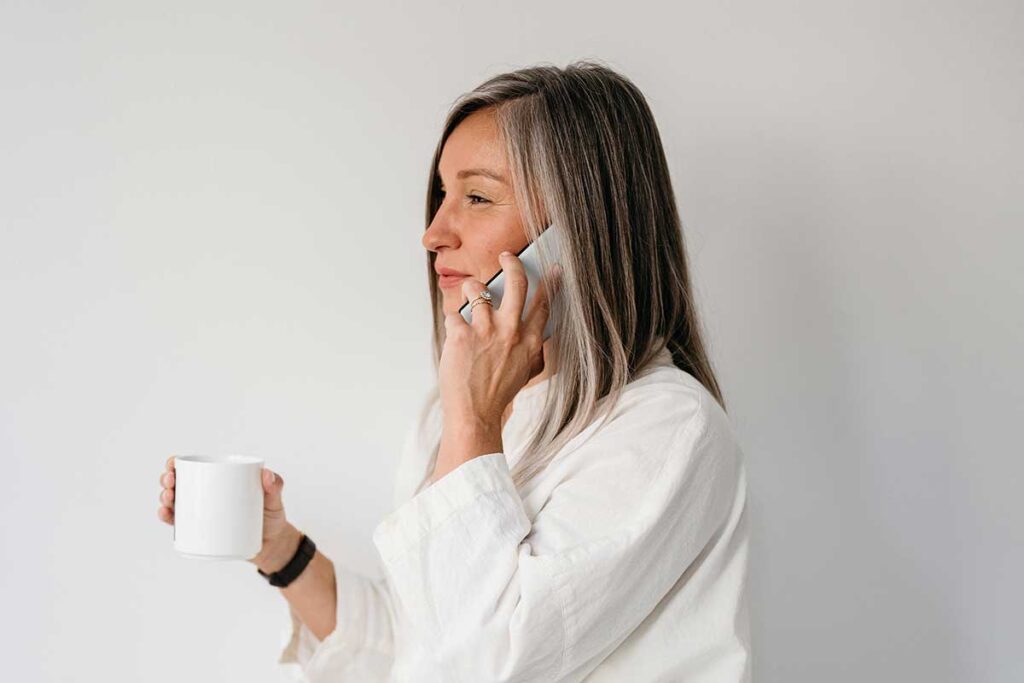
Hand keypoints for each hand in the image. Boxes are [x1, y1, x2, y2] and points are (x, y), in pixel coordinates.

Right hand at [157, 455, 301, 573]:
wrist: (272, 545)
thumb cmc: (272, 516)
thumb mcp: (275, 499)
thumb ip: (275, 486)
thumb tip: (266, 475)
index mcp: (220, 480)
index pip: (193, 468)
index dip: (176, 464)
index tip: (173, 465)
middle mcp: (206, 495)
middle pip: (179, 483)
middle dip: (167, 480)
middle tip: (171, 483)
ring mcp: (202, 513)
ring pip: (175, 503)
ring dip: (165, 498)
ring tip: (168, 499)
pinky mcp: (201, 532)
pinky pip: (180, 525)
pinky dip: (168, 518)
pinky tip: (165, 514)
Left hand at [436, 252, 560, 462]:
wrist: (475, 415)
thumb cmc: (498, 396)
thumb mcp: (524, 372)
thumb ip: (530, 350)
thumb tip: (534, 334)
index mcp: (529, 342)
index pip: (543, 305)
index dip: (551, 283)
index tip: (554, 269)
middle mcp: (510, 332)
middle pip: (517, 284)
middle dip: (512, 264)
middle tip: (506, 256)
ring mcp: (486, 331)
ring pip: (477, 289)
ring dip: (471, 287)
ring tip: (469, 292)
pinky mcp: (461, 335)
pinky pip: (453, 313)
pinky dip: (452, 319)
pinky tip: (454, 331)